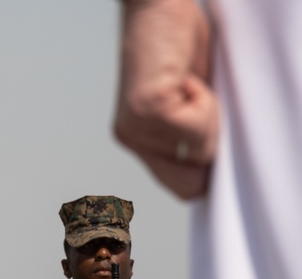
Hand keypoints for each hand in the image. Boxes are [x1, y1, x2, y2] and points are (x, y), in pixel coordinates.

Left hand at [113, 0, 218, 198]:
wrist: (157, 5)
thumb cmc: (178, 44)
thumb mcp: (192, 99)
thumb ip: (197, 132)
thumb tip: (220, 166)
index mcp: (139, 140)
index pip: (180, 186)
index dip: (208, 176)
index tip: (220, 153)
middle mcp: (131, 140)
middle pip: (190, 183)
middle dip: (211, 150)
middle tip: (203, 107)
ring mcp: (135, 128)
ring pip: (200, 151)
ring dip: (210, 116)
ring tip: (191, 84)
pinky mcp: (146, 110)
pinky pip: (197, 127)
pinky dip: (205, 100)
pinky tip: (186, 77)